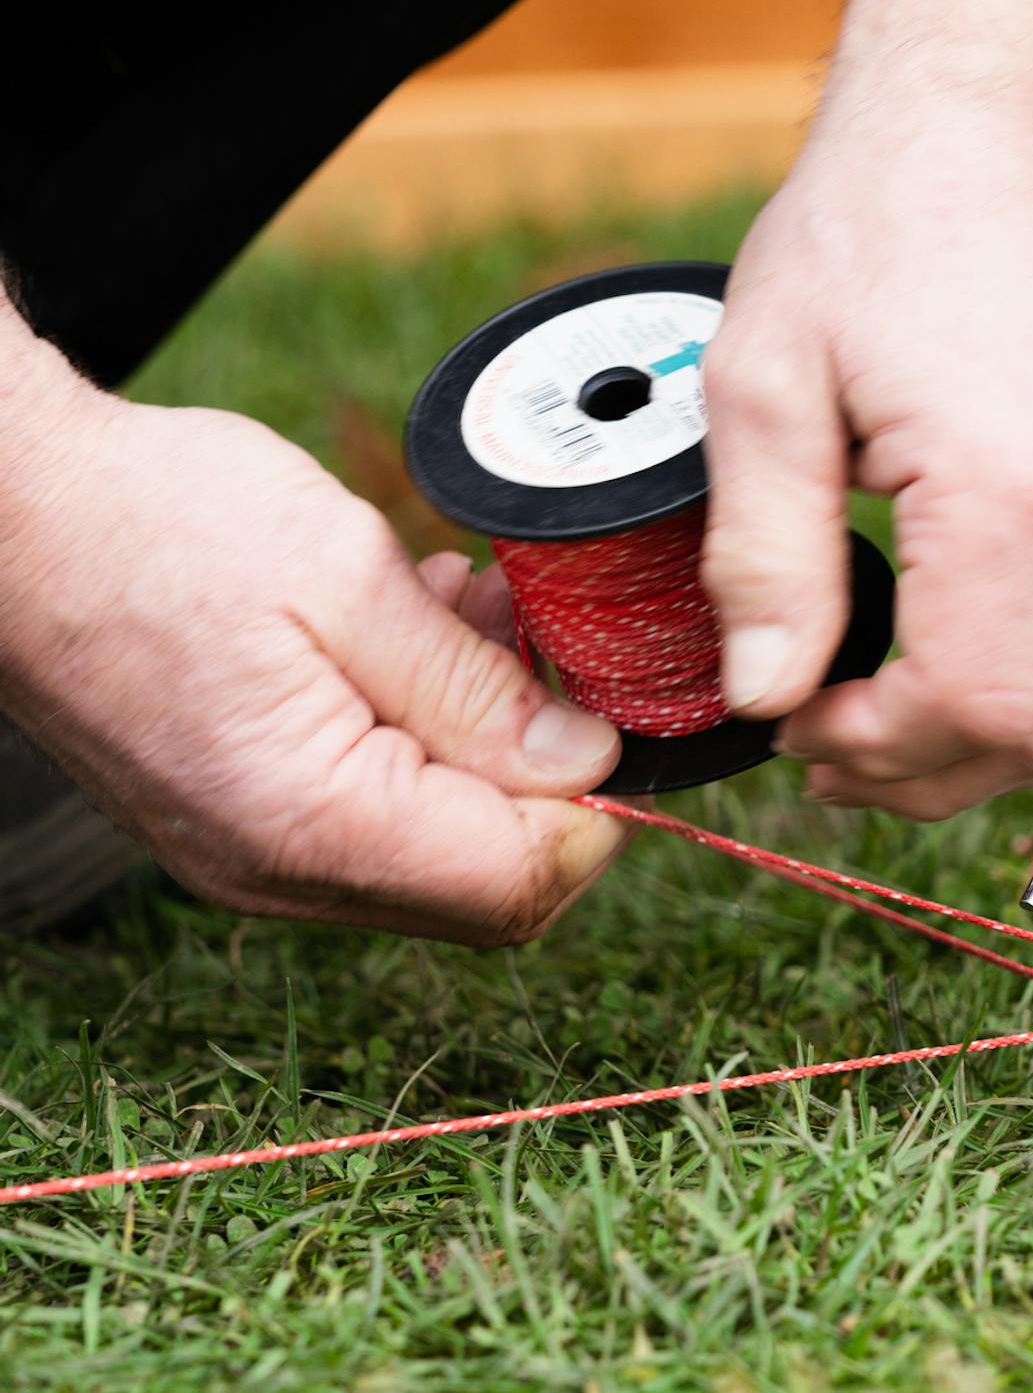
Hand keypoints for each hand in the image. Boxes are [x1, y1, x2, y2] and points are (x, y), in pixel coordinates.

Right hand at [0, 335, 628, 941]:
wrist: (8, 510)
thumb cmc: (158, 526)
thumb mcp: (349, 581)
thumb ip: (477, 690)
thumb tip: (587, 766)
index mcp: (315, 825)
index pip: (522, 881)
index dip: (599, 807)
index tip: (612, 707)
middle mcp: (281, 871)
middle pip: (488, 881)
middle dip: (547, 770)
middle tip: (545, 648)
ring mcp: (254, 855)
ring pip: (437, 845)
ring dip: (486, 741)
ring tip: (474, 619)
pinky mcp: (241, 819)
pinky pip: (375, 813)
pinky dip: (423, 737)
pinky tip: (418, 639)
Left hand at [698, 0, 1032, 818]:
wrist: (1007, 128)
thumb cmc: (872, 234)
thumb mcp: (764, 381)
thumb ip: (763, 558)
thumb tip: (766, 701)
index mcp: (1018, 487)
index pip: (975, 711)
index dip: (880, 752)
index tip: (802, 724)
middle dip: (930, 769)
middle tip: (835, 739)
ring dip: (1003, 746)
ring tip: (903, 715)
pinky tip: (985, 657)